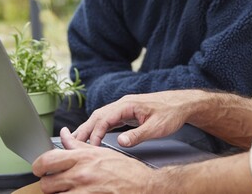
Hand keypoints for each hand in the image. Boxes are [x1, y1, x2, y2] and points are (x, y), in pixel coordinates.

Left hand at [32, 128, 154, 192]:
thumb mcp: (101, 152)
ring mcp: (85, 191)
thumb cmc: (126, 171)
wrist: (145, 187)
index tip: (39, 169)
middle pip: (46, 183)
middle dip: (49, 185)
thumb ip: (78, 144)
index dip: (37, 166)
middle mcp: (81, 174)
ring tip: (67, 191)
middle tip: (56, 184)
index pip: (47, 160)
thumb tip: (64, 134)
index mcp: (83, 158)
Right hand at [72, 90, 197, 146]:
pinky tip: (94, 136)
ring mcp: (123, 107)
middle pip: (97, 116)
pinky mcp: (126, 112)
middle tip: (71, 143)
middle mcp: (122, 104)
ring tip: (77, 141)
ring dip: (89, 128)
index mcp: (127, 104)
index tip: (90, 147)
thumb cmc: (170, 114)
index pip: (103, 118)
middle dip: (84, 129)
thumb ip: (138, 135)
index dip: (95, 133)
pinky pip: (107, 120)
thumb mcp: (156, 128)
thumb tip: (121, 142)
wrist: (180, 104)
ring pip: (100, 117)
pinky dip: (98, 128)